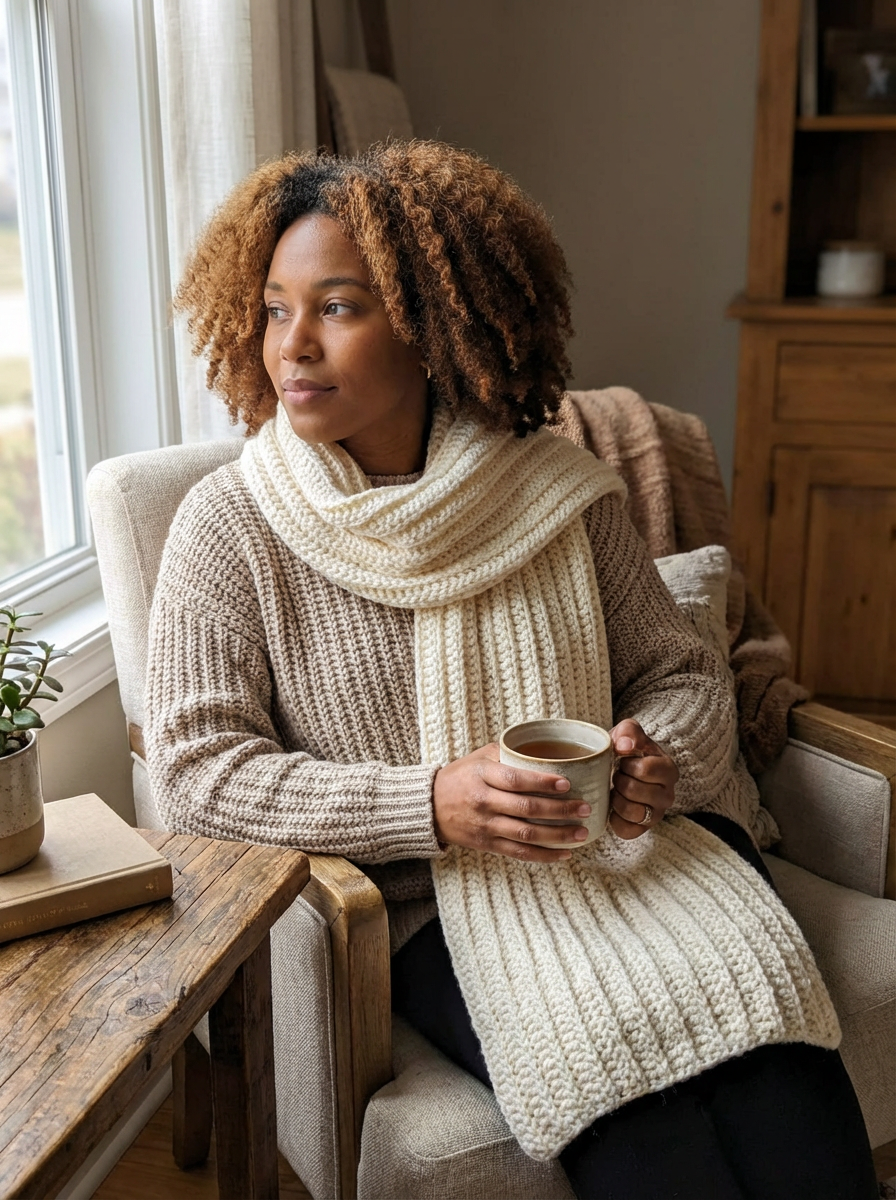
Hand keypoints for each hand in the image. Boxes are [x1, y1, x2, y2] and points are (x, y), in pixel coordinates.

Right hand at [433, 743, 591, 861]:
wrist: (429, 806)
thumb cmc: (461, 776)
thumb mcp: (480, 757)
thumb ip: (510, 753)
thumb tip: (548, 749)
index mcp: (482, 775)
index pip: (515, 780)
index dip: (542, 783)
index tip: (567, 783)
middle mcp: (484, 802)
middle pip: (526, 809)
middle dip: (560, 811)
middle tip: (585, 808)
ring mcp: (486, 826)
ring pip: (526, 835)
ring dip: (557, 835)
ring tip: (582, 833)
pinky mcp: (487, 845)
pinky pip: (519, 853)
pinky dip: (544, 856)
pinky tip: (564, 854)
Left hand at [609, 719, 677, 838]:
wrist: (624, 771)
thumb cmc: (627, 752)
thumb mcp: (628, 733)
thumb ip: (628, 731)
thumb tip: (624, 745)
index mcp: (668, 770)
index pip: (644, 770)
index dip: (626, 764)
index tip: (623, 760)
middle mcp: (668, 795)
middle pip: (633, 790)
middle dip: (618, 780)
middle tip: (617, 775)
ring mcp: (657, 814)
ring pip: (630, 811)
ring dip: (615, 798)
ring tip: (615, 789)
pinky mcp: (643, 829)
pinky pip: (625, 829)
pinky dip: (614, 818)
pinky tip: (614, 806)